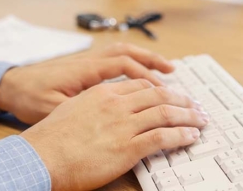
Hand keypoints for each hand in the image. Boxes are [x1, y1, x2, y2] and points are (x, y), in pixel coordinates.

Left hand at [0, 43, 173, 124]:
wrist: (12, 85)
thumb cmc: (30, 98)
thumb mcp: (52, 108)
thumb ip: (80, 109)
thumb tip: (106, 117)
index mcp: (84, 70)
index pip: (122, 65)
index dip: (145, 75)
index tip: (163, 88)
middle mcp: (89, 60)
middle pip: (127, 52)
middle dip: (152, 60)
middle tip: (174, 71)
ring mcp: (88, 61)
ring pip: (122, 52)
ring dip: (145, 58)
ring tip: (165, 68)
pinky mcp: (85, 66)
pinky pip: (115, 58)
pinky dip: (132, 61)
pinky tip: (141, 72)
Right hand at [21, 79, 207, 190]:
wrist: (42, 156)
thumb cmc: (51, 139)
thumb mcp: (73, 110)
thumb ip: (94, 106)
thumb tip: (104, 113)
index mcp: (103, 93)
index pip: (141, 85)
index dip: (160, 89)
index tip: (172, 95)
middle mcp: (116, 104)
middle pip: (158, 95)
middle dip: (181, 99)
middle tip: (195, 105)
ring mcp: (123, 125)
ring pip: (165, 113)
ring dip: (188, 116)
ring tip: (200, 119)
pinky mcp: (128, 147)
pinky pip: (162, 138)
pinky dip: (181, 136)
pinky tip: (190, 136)